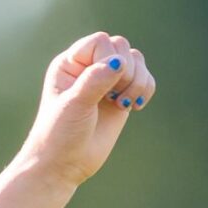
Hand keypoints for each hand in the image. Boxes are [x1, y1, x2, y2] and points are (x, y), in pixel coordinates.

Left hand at [19, 32, 155, 188]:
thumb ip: (95, 81)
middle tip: (113, 98)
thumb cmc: (60, 135)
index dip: (107, 60)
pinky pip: (145, 78)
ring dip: (137, 81)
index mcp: (71, 63)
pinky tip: (134, 107)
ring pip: (136, 60)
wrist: (64, 165)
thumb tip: (119, 61)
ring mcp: (107, 81)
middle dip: (125, 72)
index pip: (100, 41)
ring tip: (123, 104)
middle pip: (122, 47)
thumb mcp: (75, 105)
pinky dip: (146, 89)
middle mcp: (89, 67)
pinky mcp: (121, 96)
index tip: (98, 89)